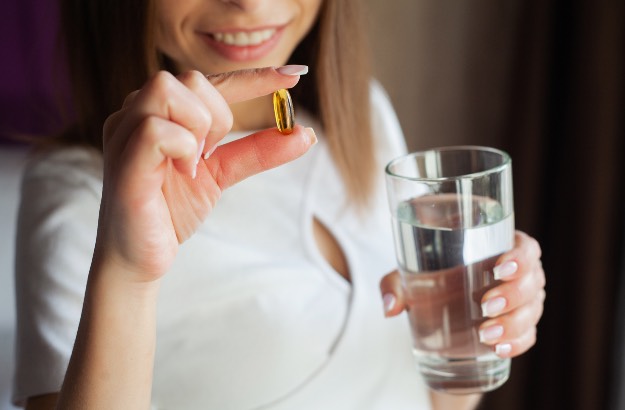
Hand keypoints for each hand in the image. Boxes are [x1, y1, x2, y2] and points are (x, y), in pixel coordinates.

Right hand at [95, 67, 315, 282]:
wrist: (141, 258)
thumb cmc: (171, 211)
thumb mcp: (222, 173)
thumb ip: (256, 151)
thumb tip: (305, 133)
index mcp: (158, 112)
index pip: (206, 81)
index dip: (251, 77)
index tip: (293, 78)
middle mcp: (135, 114)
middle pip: (188, 78)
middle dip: (219, 115)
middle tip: (212, 153)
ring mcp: (124, 135)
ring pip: (167, 89)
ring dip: (199, 127)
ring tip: (195, 162)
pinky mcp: (123, 163)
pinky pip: (155, 130)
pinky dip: (183, 148)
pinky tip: (185, 173)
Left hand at [380, 230, 544, 357]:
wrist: (437, 299)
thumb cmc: (429, 271)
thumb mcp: (409, 272)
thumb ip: (396, 283)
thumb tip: (390, 308)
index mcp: (501, 246)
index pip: (527, 248)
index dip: (520, 257)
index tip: (499, 268)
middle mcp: (521, 272)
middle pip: (533, 282)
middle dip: (514, 295)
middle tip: (485, 306)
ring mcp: (524, 301)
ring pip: (532, 311)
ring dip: (514, 324)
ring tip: (485, 336)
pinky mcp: (519, 325)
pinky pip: (528, 335)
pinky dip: (518, 344)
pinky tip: (499, 349)